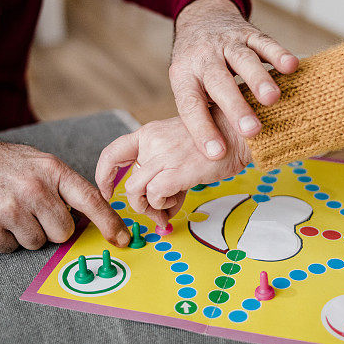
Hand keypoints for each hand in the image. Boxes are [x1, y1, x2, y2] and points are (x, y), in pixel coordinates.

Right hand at [0, 134, 130, 252]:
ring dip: (26, 234)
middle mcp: (33, 188)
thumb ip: (63, 186)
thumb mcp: (37, 162)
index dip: (110, 222)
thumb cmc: (1, 164)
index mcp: (51, 170)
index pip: (90, 200)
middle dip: (52, 228)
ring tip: (10, 211)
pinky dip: (4, 239)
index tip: (123, 238)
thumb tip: (89, 216)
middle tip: (32, 211)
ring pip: (37, 243)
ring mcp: (9, 209)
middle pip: (63, 231)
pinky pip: (10, 248)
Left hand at [95, 108, 250, 226]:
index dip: (105, 176)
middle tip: (160, 210)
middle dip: (142, 205)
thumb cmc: (216, 141)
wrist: (239, 133)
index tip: (109, 192)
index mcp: (150, 133)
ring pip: (136, 192)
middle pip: (129, 183)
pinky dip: (164, 205)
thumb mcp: (180, 146)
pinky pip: (155, 196)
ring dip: (152, 207)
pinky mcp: (175, 171)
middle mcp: (151, 142)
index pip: (113, 153)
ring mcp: (162, 156)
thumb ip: (165, 169)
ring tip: (172, 203)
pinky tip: (180, 197)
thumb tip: (159, 201)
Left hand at [171, 0, 297, 159]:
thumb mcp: (187, 87)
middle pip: (218, 83)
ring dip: (259, 79)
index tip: (216, 154)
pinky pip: (264, 42)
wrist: (202, 19)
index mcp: (184, 76)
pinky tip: (291, 66)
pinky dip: (278, 53)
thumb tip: (217, 159)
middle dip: (235, 107)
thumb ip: (202, 116)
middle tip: (250, 131)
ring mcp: (227, 43)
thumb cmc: (197, 68)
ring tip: (272, 99)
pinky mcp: (248, 33)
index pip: (190, 105)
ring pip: (243, 60)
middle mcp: (204, 58)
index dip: (202, 130)